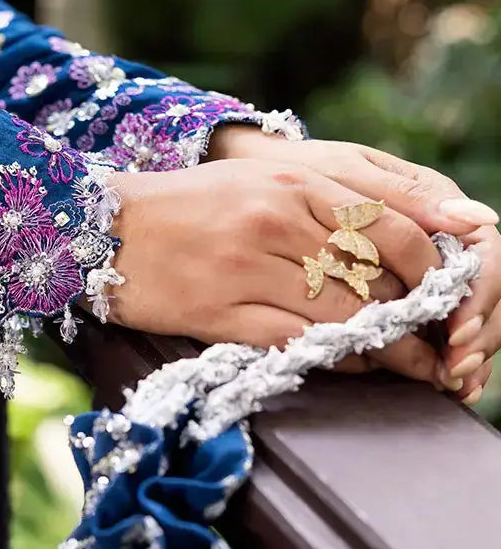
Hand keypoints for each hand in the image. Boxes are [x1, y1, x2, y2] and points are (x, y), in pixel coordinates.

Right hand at [208, 126, 500, 400]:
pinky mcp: (219, 313)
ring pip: (342, 316)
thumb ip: (327, 205)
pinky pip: (298, 343)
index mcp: (293, 183)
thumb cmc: (191, 205)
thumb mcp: (262, 182)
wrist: (107, 227)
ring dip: (384, 346)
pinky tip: (354, 365)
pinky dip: (336, 359)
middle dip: (412, 315)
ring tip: (409, 361)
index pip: (387, 228)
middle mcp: (274, 222)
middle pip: (372, 278)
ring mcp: (245, 269)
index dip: (427, 268)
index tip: (441, 293)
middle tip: (436, 337)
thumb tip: (400, 243)